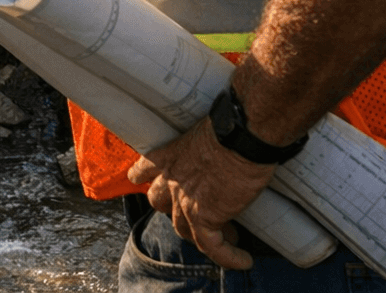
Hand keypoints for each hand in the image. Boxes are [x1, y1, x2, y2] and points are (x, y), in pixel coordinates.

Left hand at [126, 117, 275, 270]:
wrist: (240, 135)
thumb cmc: (230, 126)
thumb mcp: (203, 133)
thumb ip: (201, 148)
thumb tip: (221, 150)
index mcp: (169, 155)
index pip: (143, 171)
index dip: (143, 179)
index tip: (142, 181)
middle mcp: (171, 179)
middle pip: (159, 203)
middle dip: (173, 210)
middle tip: (196, 213)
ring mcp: (184, 201)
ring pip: (183, 229)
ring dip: (202, 235)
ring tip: (227, 236)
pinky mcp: (204, 217)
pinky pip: (212, 246)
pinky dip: (227, 256)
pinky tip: (242, 259)